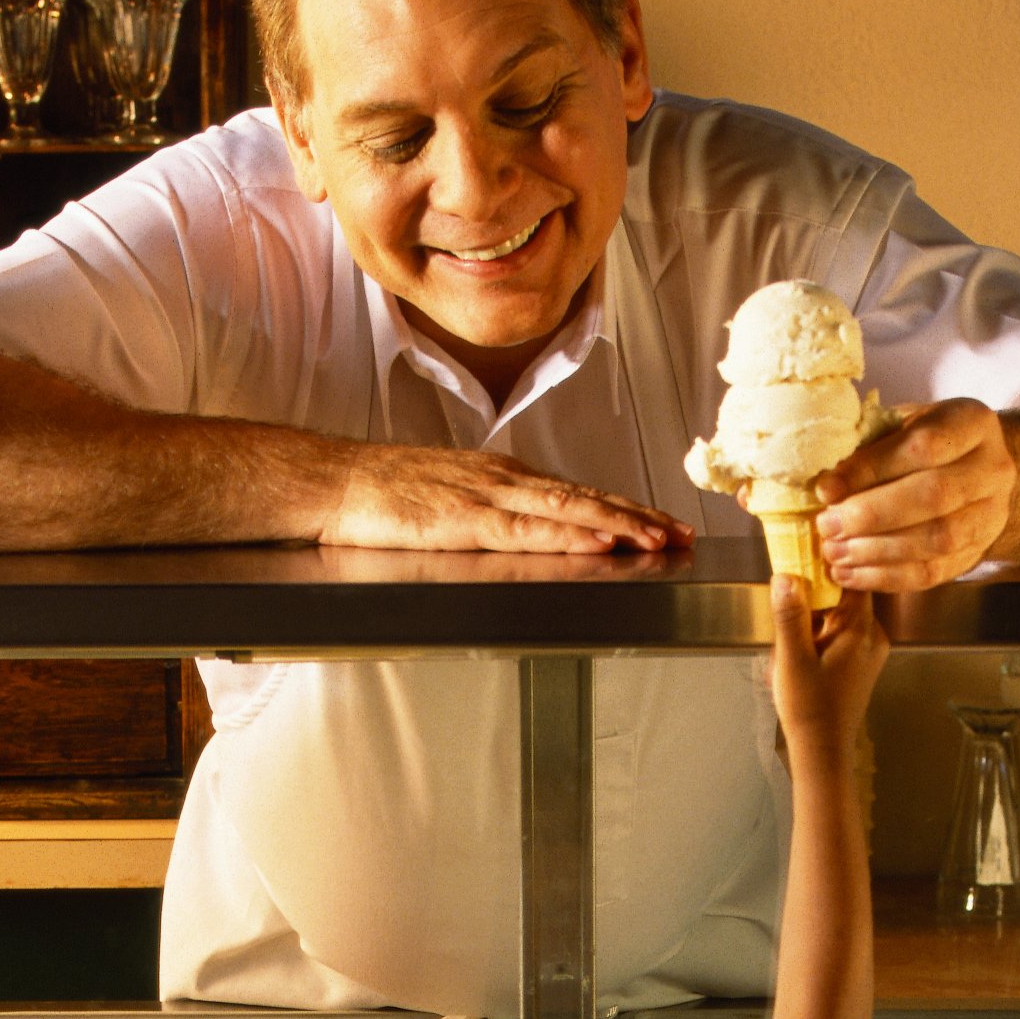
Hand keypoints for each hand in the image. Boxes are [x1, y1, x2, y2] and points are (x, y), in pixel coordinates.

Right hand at [312, 445, 683, 563]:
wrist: (335, 481)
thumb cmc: (382, 494)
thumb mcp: (448, 497)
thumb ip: (489, 512)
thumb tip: (526, 532)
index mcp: (501, 475)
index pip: (575, 491)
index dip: (624, 506)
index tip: (663, 521)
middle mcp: (503, 479)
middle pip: (586, 496)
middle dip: (639, 516)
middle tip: (683, 532)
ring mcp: (487, 496)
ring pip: (568, 509)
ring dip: (618, 524)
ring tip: (658, 539)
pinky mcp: (465, 520)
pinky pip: (528, 529)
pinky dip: (570, 534)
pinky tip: (598, 542)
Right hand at [765, 575, 892, 756]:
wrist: (823, 750)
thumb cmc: (810, 708)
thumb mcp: (792, 658)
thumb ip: (790, 614)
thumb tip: (785, 575)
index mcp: (861, 629)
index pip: (853, 577)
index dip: (830, 560)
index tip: (806, 547)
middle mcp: (874, 635)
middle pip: (847, 593)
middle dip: (817, 589)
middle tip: (789, 588)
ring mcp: (870, 649)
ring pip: (843, 612)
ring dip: (817, 611)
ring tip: (792, 624)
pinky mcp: (862, 662)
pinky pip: (843, 630)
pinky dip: (822, 628)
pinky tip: (802, 643)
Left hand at [817, 399, 1017, 587]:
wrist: (974, 472)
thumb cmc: (925, 443)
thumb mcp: (903, 426)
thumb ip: (872, 446)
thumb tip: (827, 484)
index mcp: (972, 423)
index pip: (923, 445)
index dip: (871, 468)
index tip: (827, 488)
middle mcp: (993, 468)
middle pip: (933, 495)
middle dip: (871, 514)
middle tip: (827, 525)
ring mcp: (992, 515)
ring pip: (936, 540)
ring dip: (876, 550)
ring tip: (835, 552)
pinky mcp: (977, 553)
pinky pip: (933, 573)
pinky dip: (886, 577)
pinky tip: (851, 574)